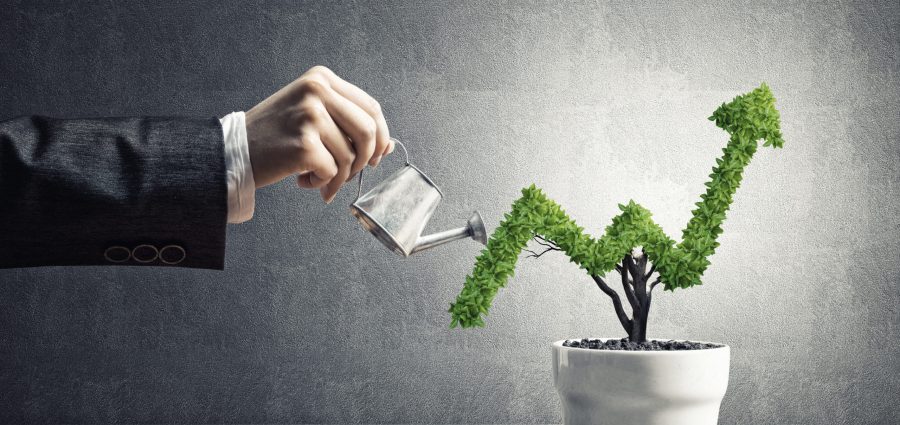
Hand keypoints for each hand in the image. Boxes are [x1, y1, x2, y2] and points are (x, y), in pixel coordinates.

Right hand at [245, 66, 393, 202]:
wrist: (234, 149)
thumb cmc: (275, 135)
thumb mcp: (312, 115)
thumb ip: (347, 124)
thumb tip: (389, 147)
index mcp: (322, 78)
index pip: (371, 108)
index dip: (379, 137)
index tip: (373, 157)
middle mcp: (317, 91)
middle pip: (368, 131)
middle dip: (364, 160)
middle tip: (348, 174)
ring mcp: (310, 116)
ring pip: (350, 157)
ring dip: (339, 177)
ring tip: (318, 179)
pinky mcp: (304, 144)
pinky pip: (332, 172)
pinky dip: (322, 184)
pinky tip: (303, 181)